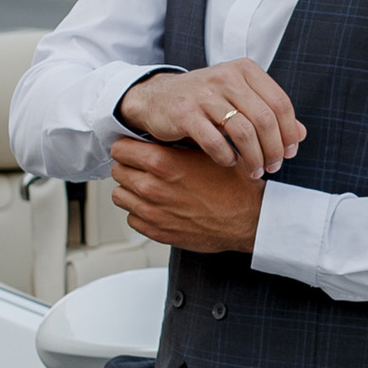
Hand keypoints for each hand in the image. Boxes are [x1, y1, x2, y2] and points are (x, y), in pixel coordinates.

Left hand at [110, 135, 267, 254]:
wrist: (249, 219)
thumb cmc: (234, 185)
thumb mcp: (207, 150)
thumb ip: (178, 142)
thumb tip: (159, 134)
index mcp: (162, 163)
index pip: (120, 149)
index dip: (129, 146)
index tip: (136, 148)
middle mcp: (152, 188)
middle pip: (118, 171)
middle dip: (129, 166)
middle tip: (144, 167)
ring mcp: (152, 212)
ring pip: (120, 195)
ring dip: (131, 190)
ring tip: (149, 186)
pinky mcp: (157, 232)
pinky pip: (132, 218)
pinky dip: (140, 212)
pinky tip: (157, 206)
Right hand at [114, 61, 302, 175]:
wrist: (157, 98)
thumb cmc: (205, 102)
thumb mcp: (239, 100)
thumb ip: (269, 113)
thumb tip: (301, 135)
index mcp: (245, 70)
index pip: (280, 103)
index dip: (289, 132)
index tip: (288, 153)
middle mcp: (226, 76)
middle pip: (265, 119)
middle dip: (273, 149)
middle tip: (272, 167)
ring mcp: (204, 93)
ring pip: (244, 132)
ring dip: (254, 158)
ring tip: (254, 171)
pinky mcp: (184, 113)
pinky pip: (215, 142)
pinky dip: (227, 158)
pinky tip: (229, 163)